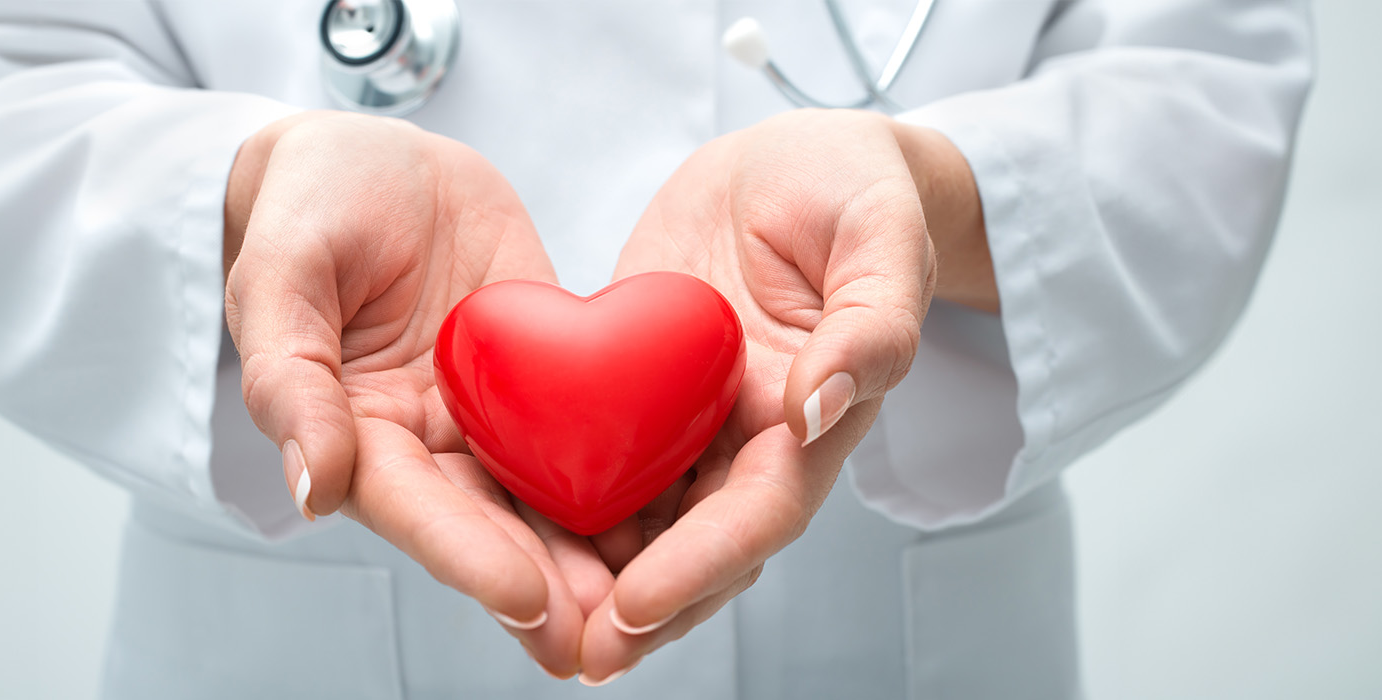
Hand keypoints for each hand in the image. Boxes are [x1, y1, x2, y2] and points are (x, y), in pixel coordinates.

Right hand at [223, 111, 608, 675]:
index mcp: (352, 430)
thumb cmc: (304, 204)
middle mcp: (422, 442)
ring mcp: (485, 414)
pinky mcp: (541, 373)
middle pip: (487, 528)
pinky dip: (628, 473)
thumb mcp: (281, 273)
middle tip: (607, 640)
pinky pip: (587, 426)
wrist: (367, 153)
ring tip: (654, 607)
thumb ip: (290, 378)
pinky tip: (684, 513)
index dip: (468, 556)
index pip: (413, 508)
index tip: (525, 599)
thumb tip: (313, 489)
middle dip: (548, 588)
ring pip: (543, 497)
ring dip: (594, 557)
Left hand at [576, 109, 982, 682]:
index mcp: (815, 417)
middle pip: (696, 547)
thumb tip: (822, 405)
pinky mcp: (641, 391)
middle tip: (578, 658)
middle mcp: (752, 438)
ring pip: (644, 521)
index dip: (699, 566)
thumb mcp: (879, 236)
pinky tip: (502, 530)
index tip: (637, 608)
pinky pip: (598, 455)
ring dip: (594, 579)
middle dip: (641, 611)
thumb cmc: (857, 192)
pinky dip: (559, 500)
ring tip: (530, 625)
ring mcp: (693, 422)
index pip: (758, 514)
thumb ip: (870, 325)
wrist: (801, 166)